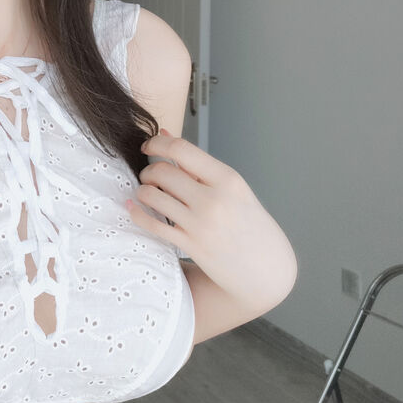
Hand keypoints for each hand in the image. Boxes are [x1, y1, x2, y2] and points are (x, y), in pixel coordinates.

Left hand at [127, 130, 297, 311]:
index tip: (147, 146)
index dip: (157, 143)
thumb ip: (196, 164)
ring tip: (147, 193)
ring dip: (143, 191)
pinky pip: (152, 224)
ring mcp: (201, 224)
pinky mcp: (191, 245)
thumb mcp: (232, 189)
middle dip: (148, 171)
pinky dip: (137, 212)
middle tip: (149, 176)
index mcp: (228, 179)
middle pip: (162, 171)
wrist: (267, 269)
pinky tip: (134, 207)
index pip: (182, 149)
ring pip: (152, 195)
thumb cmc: (247, 222)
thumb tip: (163, 134)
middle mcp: (214, 200)